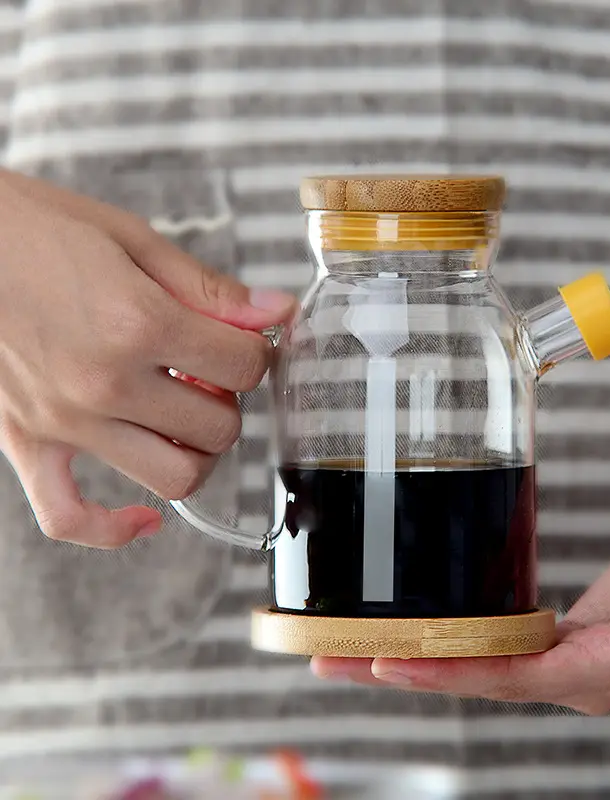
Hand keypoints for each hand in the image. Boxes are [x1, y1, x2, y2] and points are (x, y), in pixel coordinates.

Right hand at [0, 170, 295, 547]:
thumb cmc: (32, 229)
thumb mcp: (131, 241)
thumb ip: (210, 288)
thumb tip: (277, 312)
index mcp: (137, 322)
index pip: (245, 365)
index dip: (256, 350)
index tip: (244, 339)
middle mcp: (105, 383)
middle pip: (219, 427)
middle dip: (229, 399)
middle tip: (210, 372)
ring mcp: (64, 421)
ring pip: (174, 478)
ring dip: (195, 451)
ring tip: (181, 414)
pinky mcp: (25, 443)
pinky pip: (70, 519)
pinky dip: (113, 529)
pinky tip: (145, 515)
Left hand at [312, 482, 609, 713]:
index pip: (520, 678)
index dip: (453, 671)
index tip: (387, 659)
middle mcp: (589, 673)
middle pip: (483, 682)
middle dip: (406, 671)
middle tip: (328, 659)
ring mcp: (574, 659)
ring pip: (481, 669)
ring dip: (414, 659)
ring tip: (341, 648)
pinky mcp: (564, 638)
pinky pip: (495, 649)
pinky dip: (448, 642)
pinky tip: (409, 629)